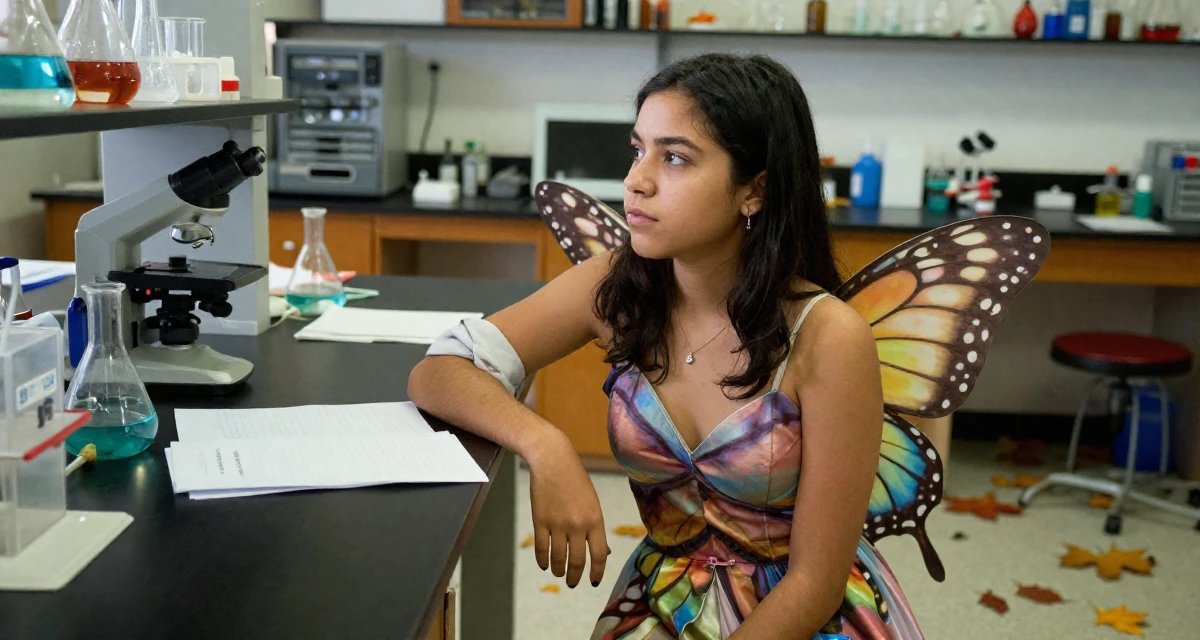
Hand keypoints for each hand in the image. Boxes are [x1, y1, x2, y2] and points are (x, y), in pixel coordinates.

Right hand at [525, 429, 608, 587]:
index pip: (599, 554)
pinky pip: (541, 548)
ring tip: (558, 573)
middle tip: (573, 582)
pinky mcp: (540, 521)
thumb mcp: (593, 503)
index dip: (597, 572)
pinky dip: (543, 560)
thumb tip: (605, 553)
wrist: (553, 461)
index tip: (594, 581)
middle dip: (575, 576)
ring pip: (558, 558)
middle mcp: (578, 525)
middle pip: (577, 560)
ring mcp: (557, 524)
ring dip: (558, 570)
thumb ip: (596, 528)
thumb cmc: (576, 481)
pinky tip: (544, 565)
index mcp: (595, 520)